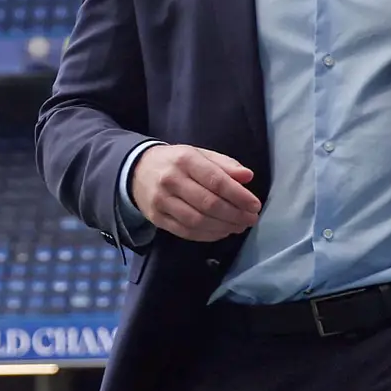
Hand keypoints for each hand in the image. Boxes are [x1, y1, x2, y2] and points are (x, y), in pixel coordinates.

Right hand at [129, 144, 261, 242]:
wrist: (136, 170)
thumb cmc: (175, 162)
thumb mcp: (199, 155)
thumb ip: (225, 165)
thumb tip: (248, 177)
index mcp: (185, 160)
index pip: (216, 181)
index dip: (239, 196)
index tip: (255, 205)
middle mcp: (171, 180)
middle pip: (209, 204)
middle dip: (235, 215)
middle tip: (250, 219)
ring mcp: (161, 201)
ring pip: (197, 221)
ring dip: (223, 227)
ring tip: (238, 227)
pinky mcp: (156, 218)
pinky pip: (186, 232)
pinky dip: (207, 235)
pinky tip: (221, 232)